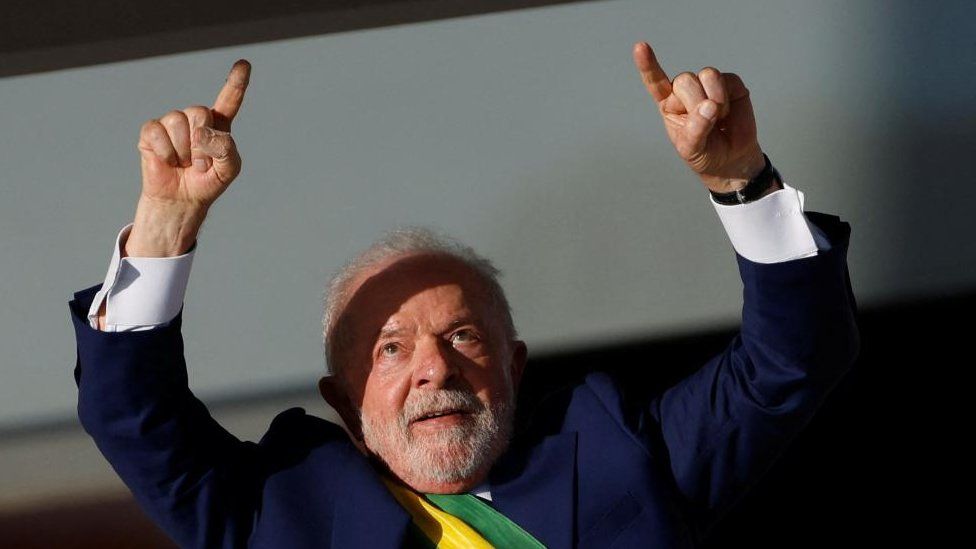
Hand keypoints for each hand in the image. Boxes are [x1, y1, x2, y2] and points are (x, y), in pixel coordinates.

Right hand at [127, 59, 250, 256]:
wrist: (182, 199)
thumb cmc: (208, 181)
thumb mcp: (229, 169)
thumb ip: (226, 149)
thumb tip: (202, 133)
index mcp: (219, 125)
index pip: (229, 100)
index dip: (236, 82)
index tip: (244, 64)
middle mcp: (195, 118)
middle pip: (200, 112)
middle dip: (201, 144)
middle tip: (200, 163)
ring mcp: (172, 123)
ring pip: (178, 122)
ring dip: (183, 151)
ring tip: (184, 164)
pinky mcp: (152, 132)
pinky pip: (157, 132)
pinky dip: (165, 152)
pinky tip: (168, 162)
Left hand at [632, 42, 766, 193]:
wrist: (731, 158)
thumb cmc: (705, 153)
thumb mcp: (693, 149)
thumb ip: (696, 129)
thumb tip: (710, 105)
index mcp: (668, 104)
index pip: (654, 81)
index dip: (648, 65)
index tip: (640, 47)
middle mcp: (685, 90)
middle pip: (685, 80)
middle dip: (697, 103)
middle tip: (706, 123)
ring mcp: (707, 84)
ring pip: (707, 75)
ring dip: (716, 99)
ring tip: (718, 117)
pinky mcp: (729, 82)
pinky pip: (728, 79)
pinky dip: (729, 99)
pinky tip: (728, 112)